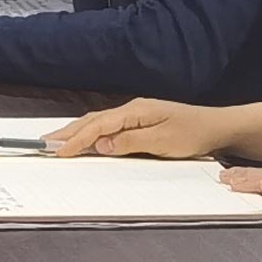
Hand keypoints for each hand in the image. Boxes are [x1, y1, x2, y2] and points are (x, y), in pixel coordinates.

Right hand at [49, 98, 231, 160]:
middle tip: (44, 143)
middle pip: (92, 120)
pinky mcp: (140, 122)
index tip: (59, 151)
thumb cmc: (194, 133)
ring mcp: (135, 115)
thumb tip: (100, 145)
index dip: (77, 139)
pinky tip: (85, 140)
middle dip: (67, 132)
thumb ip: (130, 142)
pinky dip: (91, 133)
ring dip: (76, 132)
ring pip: (98, 122)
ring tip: (56, 142)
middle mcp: (131, 110)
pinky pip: (108, 127)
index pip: (98, 125)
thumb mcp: (164, 142)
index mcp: (135, 111)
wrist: (218, 126)